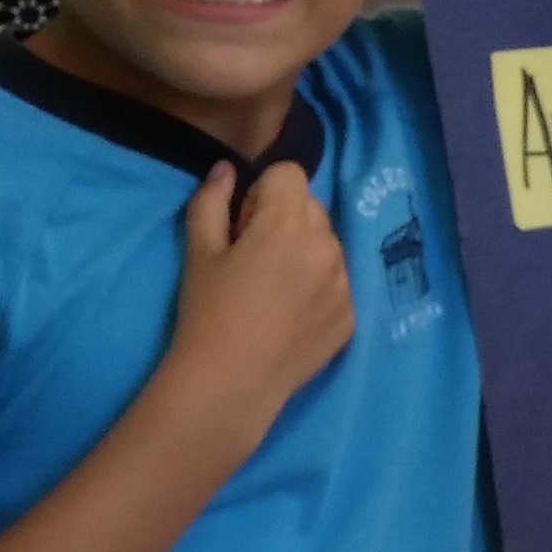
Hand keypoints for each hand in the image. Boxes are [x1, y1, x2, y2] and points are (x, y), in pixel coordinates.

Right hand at [162, 164, 352, 423]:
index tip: (243, 226)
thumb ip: (212, 201)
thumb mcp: (199, 251)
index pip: (290, 174)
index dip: (262, 194)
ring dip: (304, 251)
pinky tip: (288, 314)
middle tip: (253, 258)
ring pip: (327, 243)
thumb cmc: (208, 311)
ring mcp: (345, 283)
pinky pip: (337, 281)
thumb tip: (226, 170)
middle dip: (284, 219)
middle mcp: (327, 247)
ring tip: (270, 289)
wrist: (232, 382)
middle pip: (311, 207)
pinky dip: (316, 286)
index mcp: (289, 224)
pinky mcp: (351, 314)